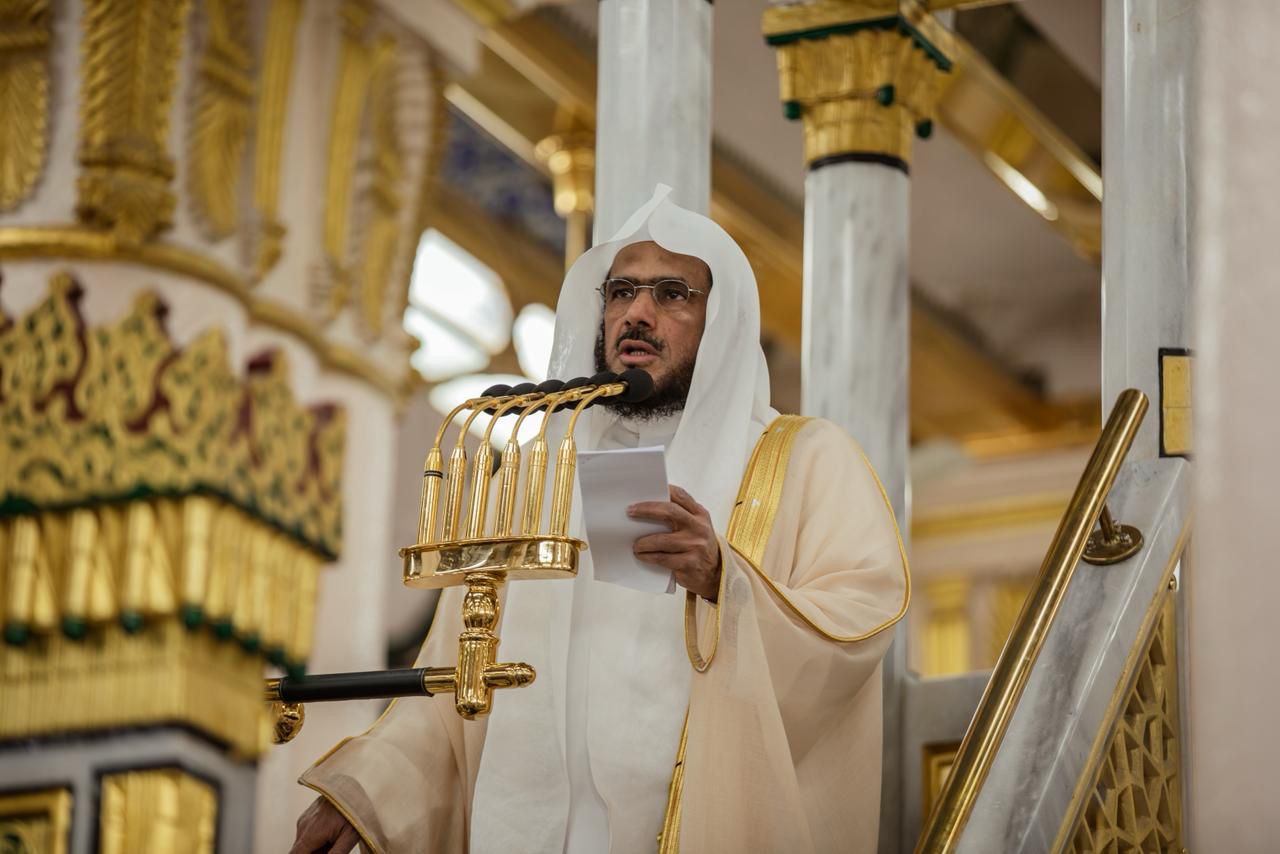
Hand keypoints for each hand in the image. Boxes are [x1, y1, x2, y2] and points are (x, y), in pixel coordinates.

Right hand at [290, 796, 359, 853]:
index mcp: (311, 833)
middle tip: (331, 847)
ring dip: (315, 848)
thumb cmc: (356, 810)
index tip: (322, 852)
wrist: (355, 785)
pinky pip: (307, 833)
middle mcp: (303, 825)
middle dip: (314, 853)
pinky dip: (316, 839)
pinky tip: (331, 834)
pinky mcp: (308, 815)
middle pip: (300, 851)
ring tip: (335, 840)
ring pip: (303, 843)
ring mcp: (304, 818)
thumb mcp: (350, 837)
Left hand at [628, 485, 721, 600]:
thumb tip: (647, 508)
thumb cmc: (699, 547)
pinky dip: (648, 556)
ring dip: (643, 541)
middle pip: (670, 512)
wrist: (715, 573)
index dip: (661, 491)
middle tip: (630, 512)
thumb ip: (679, 516)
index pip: (680, 496)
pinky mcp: (689, 563)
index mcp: (700, 514)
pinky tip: (641, 555)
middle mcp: (699, 527)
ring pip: (662, 539)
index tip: (642, 492)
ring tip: (635, 544)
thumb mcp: (695, 527)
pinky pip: (662, 558)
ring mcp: (695, 545)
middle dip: (646, 510)